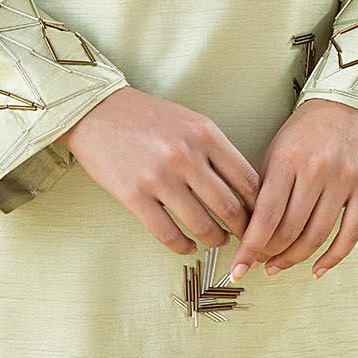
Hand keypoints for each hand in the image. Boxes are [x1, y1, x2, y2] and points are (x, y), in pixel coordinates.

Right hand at [61, 87, 261, 254]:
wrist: (98, 111)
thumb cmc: (149, 118)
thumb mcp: (191, 122)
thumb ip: (217, 151)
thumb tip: (246, 191)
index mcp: (206, 134)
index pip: (248, 181)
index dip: (259, 207)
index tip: (260, 218)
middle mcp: (186, 155)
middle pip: (229, 208)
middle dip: (242, 230)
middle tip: (244, 238)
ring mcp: (159, 177)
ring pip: (202, 225)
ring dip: (214, 240)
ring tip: (216, 240)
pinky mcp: (134, 196)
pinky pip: (168, 234)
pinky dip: (183, 247)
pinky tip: (187, 246)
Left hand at [228, 101, 357, 281]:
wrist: (352, 102)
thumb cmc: (308, 128)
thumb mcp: (278, 148)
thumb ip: (265, 187)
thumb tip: (250, 230)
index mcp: (287, 159)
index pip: (265, 215)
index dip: (250, 247)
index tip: (238, 267)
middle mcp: (316, 170)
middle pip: (289, 230)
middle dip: (270, 254)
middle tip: (260, 263)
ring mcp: (344, 180)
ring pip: (316, 236)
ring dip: (295, 258)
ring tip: (279, 265)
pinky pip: (350, 234)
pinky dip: (332, 258)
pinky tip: (317, 268)